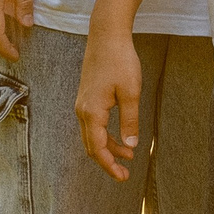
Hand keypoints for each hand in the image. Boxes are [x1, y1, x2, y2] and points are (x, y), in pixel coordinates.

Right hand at [75, 28, 143, 180]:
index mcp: (92, 112)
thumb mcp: (131, 92)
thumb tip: (131, 145)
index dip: (110, 166)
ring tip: (129, 154)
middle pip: (92, 146)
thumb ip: (130, 121)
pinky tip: (121, 136)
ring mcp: (83, 104)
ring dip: (109, 148)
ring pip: (93, 136)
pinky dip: (106, 135)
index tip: (123, 177)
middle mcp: (82, 111)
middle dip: (108, 161)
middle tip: (125, 173)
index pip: (97, 149)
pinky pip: (94, 125)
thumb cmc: (120, 61)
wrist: (107, 36)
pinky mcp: (87, 98)